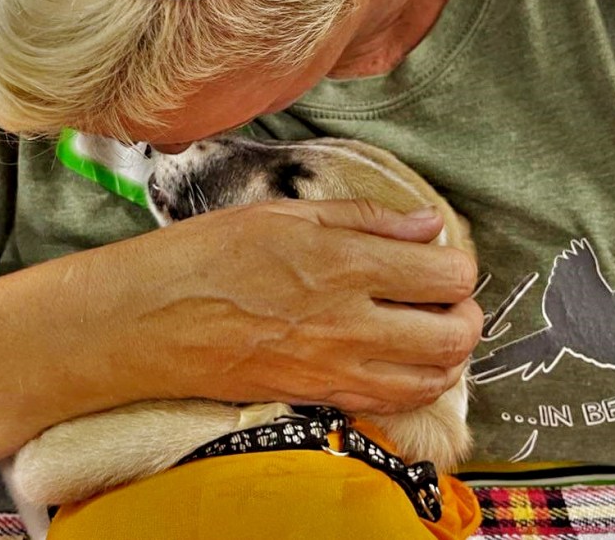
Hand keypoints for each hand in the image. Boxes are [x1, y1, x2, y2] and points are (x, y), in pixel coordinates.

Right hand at [83, 199, 480, 414]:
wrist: (148, 321)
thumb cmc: (205, 256)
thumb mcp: (283, 213)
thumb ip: (363, 219)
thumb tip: (425, 225)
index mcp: (346, 261)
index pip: (449, 273)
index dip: (457, 264)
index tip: (441, 258)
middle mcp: (352, 320)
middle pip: (456, 333)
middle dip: (466, 313)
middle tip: (445, 297)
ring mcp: (336, 367)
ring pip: (434, 377)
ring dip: (446, 353)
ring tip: (425, 329)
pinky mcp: (318, 396)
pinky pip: (391, 401)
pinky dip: (411, 383)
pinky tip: (393, 359)